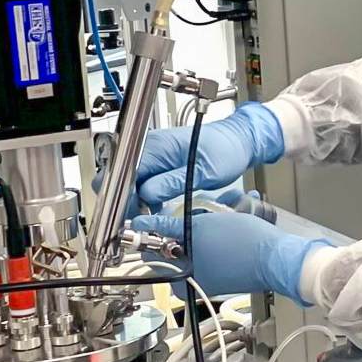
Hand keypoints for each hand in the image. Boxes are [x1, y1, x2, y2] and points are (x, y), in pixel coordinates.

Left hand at [130, 211, 328, 303]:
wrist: (278, 257)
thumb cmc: (241, 246)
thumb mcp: (197, 229)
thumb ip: (167, 228)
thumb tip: (139, 225)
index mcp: (180, 280)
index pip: (157, 250)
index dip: (160, 229)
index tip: (160, 218)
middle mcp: (195, 282)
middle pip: (181, 243)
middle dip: (191, 223)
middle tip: (202, 213)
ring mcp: (214, 276)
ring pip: (201, 242)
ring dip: (210, 223)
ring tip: (224, 213)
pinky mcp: (231, 269)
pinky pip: (218, 246)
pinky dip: (224, 231)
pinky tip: (235, 220)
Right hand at [131, 102, 285, 213]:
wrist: (238, 141)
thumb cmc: (225, 150)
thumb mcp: (202, 172)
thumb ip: (173, 183)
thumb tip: (147, 195)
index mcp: (158, 146)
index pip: (124, 172)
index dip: (125, 196)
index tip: (133, 214)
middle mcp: (151, 147)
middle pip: (123, 177)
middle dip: (127, 200)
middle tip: (140, 219)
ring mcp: (154, 153)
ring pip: (131, 180)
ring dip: (136, 200)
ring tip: (149, 216)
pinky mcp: (160, 161)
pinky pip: (144, 180)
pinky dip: (146, 195)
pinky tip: (156, 207)